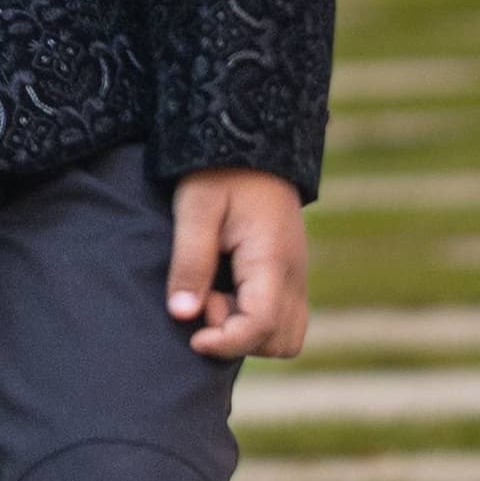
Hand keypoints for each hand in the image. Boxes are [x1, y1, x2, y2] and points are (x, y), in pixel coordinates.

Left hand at [167, 169, 307, 359]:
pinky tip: (227, 290)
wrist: (250, 138)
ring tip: (216, 294)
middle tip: (205, 299)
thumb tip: (181, 315)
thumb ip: (190, 261)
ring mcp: (297, 276)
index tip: (193, 336)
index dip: (225, 342)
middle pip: (279, 342)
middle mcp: (295, 274)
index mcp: (272, 259)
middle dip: (238, 338)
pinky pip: (285, 318)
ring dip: (249, 332)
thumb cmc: (218, 171)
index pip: (261, 327)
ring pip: (286, 336)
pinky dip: (257, 321)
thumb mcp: (196, 208)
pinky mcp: (291, 274)